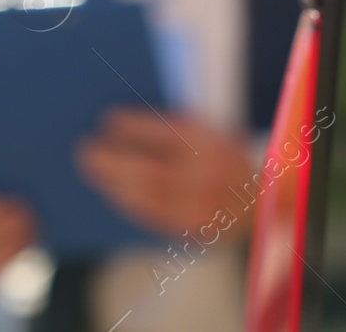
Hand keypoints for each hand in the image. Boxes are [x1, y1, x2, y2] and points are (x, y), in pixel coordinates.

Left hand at [77, 108, 257, 237]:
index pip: (170, 133)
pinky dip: (129, 202)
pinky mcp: (191, 227)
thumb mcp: (211, 130)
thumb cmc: (224, 157)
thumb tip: (123, 121)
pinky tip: (113, 192)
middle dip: (114, 161)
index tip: (108, 119)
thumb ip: (175, 124)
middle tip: (86, 151)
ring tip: (93, 170)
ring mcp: (200, 206)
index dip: (135, 126)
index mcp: (213, 144)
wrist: (259, 200)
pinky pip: (153, 216)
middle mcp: (208, 177)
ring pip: (148, 197)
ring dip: (115, 184)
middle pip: (152, 170)